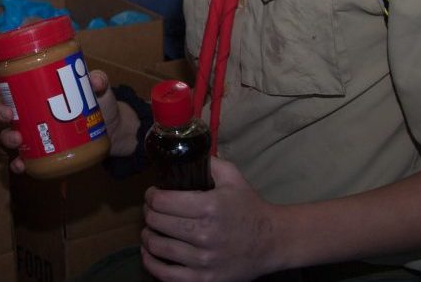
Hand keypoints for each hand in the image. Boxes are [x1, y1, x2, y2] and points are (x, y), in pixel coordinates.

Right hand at [0, 69, 132, 174]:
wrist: (112, 129)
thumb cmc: (99, 103)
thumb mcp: (99, 88)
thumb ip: (98, 81)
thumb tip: (94, 80)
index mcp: (37, 91)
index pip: (10, 86)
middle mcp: (31, 112)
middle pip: (5, 111)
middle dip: (0, 112)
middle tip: (8, 113)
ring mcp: (35, 133)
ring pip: (11, 135)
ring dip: (8, 137)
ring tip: (18, 139)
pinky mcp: (44, 153)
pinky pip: (26, 159)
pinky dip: (20, 164)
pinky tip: (21, 165)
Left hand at [140, 158, 283, 281]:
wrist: (272, 242)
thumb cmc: (249, 208)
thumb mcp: (233, 178)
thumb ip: (209, 162)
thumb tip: (183, 152)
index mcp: (209, 207)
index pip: (162, 201)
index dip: (151, 196)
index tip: (153, 194)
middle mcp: (204, 234)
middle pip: (157, 222)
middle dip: (149, 213)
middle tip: (151, 210)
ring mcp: (203, 260)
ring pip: (158, 247)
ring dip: (148, 236)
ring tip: (151, 230)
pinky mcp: (204, 279)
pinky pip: (166, 275)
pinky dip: (151, 263)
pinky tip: (150, 254)